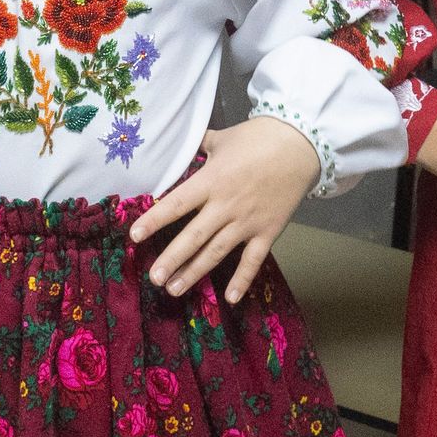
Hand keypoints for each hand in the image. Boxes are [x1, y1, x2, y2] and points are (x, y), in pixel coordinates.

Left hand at [129, 118, 319, 299]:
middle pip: (193, 236)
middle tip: (154, 277)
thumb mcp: (221, 138)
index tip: (134, 237)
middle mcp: (225, 205)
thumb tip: (181, 144)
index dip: (154, 221)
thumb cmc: (258, 138)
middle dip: (171, 258)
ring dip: (195, 272)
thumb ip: (199, 147)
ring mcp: (247, 221)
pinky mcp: (269, 231)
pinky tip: (230, 298)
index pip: (176, 204)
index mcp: (210, 181)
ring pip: (216, 251)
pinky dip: (243, 279)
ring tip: (174, 289)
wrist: (301, 144)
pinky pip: (253, 259)